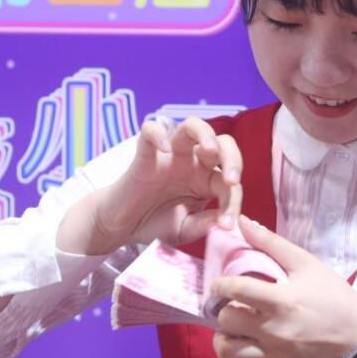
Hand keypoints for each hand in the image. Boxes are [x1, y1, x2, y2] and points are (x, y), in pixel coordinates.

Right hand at [63, 117, 241, 254]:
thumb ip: (203, 225)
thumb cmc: (155, 224)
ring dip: (205, 134)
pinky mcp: (145, 153)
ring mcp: (170, 155)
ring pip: (192, 127)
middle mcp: (194, 163)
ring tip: (210, 150)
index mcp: (207, 181)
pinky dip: (157, 133)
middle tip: (231, 180)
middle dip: (233, 158)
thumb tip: (223, 221)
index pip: (230, 184)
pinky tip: (164, 148)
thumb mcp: (184, 231)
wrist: (123, 225)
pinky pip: (150, 131)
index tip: (228, 225)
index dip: (233, 203)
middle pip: (222, 143)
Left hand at [207, 217, 356, 357]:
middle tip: (233, 307)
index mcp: (281, 301)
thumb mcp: (306, 263)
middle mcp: (274, 332)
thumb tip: (242, 222)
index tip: (221, 285)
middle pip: (226, 322)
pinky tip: (243, 352)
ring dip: (224, 338)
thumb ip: (271, 243)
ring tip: (235, 331)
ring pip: (226, 352)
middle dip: (224, 311)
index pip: (235, 291)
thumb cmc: (332, 295)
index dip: (219, 286)